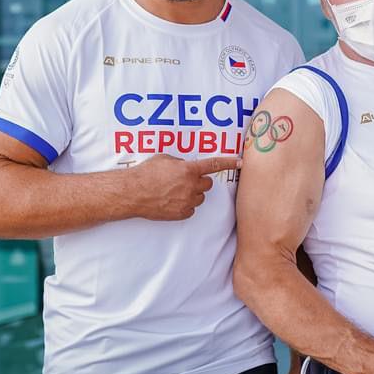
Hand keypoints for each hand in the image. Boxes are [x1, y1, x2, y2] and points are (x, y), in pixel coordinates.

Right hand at [124, 154, 239, 220]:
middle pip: (208, 184)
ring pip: (200, 197)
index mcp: (189, 170)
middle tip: (185, 181)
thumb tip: (185, 167)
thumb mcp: (164, 159)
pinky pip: (191, 209)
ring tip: (175, 192)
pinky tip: (171, 201)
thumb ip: (180, 163)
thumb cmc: (146, 173)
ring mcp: (187, 201)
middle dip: (200, 182)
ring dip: (193, 194)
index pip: (214, 164)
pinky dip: (185, 205)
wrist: (133, 193)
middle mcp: (191, 186)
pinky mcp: (182, 213)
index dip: (229, 162)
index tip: (240, 162)